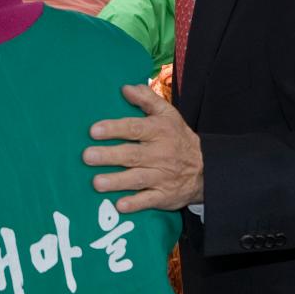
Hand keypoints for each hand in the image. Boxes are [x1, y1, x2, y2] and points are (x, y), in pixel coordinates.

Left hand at [82, 84, 203, 212]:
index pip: (135, 128)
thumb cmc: (178, 137)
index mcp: (160, 131)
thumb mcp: (168, 114)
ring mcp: (162, 176)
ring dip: (117, 181)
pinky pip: (149, 200)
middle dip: (109, 156)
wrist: (207, 168)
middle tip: (87, 156)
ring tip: (96, 183)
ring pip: (137, 179)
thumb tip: (125, 88)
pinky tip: (120, 205)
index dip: (114, 129)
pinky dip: (135, 204)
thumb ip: (146, 99)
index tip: (94, 131)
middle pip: (132, 155)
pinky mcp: (165, 195)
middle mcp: (161, 154)